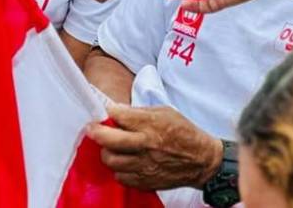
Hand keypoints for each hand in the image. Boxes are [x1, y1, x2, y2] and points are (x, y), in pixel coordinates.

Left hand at [88, 103, 221, 189]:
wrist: (200, 160)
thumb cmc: (184, 132)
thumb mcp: (167, 112)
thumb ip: (142, 112)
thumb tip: (120, 112)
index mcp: (152, 124)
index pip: (120, 116)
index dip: (109, 112)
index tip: (105, 112)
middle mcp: (145, 145)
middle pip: (108, 140)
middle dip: (96, 132)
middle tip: (92, 129)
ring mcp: (143, 165)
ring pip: (111, 160)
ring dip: (107, 152)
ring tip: (111, 148)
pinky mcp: (144, 181)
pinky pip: (120, 177)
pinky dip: (119, 169)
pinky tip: (125, 162)